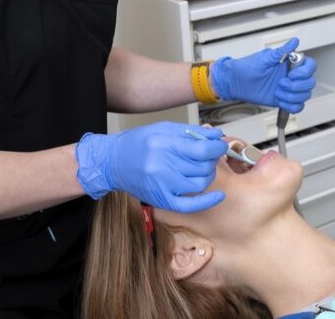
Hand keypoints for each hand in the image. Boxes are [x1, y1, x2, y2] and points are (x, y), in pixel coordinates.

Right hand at [75, 122, 226, 212]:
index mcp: (163, 145)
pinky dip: (207, 201)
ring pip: (200, 184)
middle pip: (202, 167)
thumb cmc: (139, 143)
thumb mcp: (164, 129)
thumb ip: (192, 132)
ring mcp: (162, 186)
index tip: (220, 144)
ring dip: (208, 174)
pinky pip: (189, 205)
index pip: (201, 150)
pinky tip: (218, 195)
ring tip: (204, 166)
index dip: (217, 147)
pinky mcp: (161, 200)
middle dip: (212, 159)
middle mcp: (162, 167)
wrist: (113, 162)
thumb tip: (216, 135)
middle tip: (211, 153)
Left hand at [209, 37, 317, 113]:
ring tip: (277, 92)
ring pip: (304, 96)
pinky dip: (291, 106)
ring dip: (291, 96)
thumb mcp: (265, 58)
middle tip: (280, 83)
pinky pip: (297, 106)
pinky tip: (280, 100)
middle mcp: (292, 76)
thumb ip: (282, 51)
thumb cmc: (248, 68)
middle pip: (310, 83)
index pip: (310, 66)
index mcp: (290, 64)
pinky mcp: (284, 100)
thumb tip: (294, 41)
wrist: (236, 83)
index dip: (305, 72)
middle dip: (296, 86)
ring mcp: (289, 89)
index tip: (291, 74)